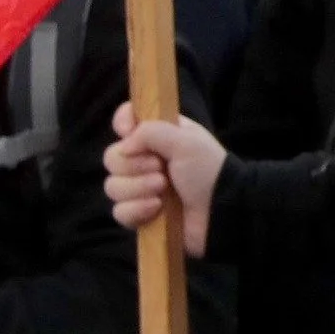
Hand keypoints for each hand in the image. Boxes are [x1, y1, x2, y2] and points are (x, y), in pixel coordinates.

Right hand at [103, 105, 224, 257]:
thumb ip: (151, 131)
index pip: (125, 120)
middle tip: (160, 169)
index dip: (122, 123)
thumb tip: (125, 143)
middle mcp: (147, 159)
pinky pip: (120, 211)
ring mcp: (142, 188)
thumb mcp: (185, 141)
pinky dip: (136, 210)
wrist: (222, 209)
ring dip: (137, 188)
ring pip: (113, 186)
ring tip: (162, 190)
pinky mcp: (141, 214)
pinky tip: (156, 209)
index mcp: (159, 135)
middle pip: (112, 157)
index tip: (129, 132)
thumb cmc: (209, 170)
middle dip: (133, 165)